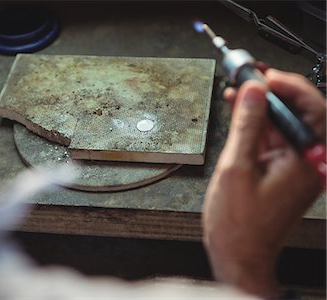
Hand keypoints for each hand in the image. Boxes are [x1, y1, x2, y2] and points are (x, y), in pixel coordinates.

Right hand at [203, 69, 325, 297]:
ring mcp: (296, 167)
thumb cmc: (239, 224)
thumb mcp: (236, 168)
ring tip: (238, 90)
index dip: (287, 85)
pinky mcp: (283, 171)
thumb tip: (252, 92)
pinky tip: (239, 111)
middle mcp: (308, 163)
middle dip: (273, 92)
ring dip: (261, 107)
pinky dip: (256, 125)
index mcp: (306, 162)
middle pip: (298, 114)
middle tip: (249, 77)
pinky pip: (273, 139)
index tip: (262, 74)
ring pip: (283, 124)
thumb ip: (247, 125)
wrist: (238, 255)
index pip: (311, 108)